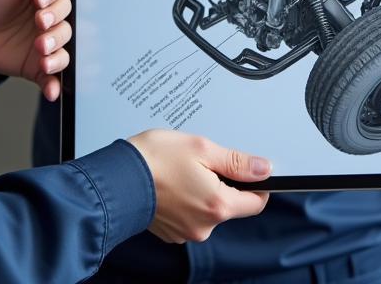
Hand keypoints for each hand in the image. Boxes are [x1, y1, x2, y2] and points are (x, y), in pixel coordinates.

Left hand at [0, 0, 70, 100]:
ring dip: (56, 48)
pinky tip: (52, 87)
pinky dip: (56, 81)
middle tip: (38, 23)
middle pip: (68, 13)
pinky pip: (56, 73)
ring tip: (40, 50)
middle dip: (55, 20)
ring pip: (66, 42)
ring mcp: (47, 37)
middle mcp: (50, 11)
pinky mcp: (39, 62)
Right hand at [127, 130, 270, 242]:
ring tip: (180, 170)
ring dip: (202, 191)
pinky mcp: (172, 232)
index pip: (256, 203)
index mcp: (218, 204)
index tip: (247, 170)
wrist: (117, 177)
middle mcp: (205, 225)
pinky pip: (189, 215)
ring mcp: (187, 231)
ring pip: (208, 209)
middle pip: (230, 205)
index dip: (256, 184)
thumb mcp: (201, 148)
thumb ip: (237, 161)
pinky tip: (171, 183)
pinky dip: (185, 200)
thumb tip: (264, 168)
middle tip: (201, 162)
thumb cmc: (155, 159)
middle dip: (221, 183)